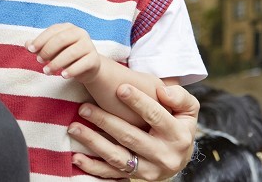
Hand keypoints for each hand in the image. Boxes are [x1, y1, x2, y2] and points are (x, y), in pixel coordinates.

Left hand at [27, 23, 100, 81]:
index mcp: (68, 27)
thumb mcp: (51, 50)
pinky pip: (82, 64)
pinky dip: (71, 70)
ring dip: (56, 63)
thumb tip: (27, 44)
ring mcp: (89, 45)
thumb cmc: (65, 55)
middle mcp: (80, 33)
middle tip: (39, 61)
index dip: (40, 40)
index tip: (31, 50)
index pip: (52, 31)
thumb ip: (39, 46)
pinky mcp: (95, 59)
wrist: (87, 67)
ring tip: (46, 71)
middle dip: (48, 51)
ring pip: (71, 53)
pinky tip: (62, 76)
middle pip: (61, 39)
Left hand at [67, 84, 198, 180]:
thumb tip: (163, 91)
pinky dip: (92, 167)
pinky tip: (76, 156)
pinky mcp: (136, 178)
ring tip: (74, 127)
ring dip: (93, 142)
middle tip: (84, 107)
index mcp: (178, 136)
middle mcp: (164, 156)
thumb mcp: (187, 109)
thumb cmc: (178, 124)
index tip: (120, 88)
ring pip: (117, 157)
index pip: (156, 116)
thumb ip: (180, 97)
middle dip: (105, 121)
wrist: (179, 156)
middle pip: (131, 137)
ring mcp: (149, 170)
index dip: (138, 102)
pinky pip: (111, 175)